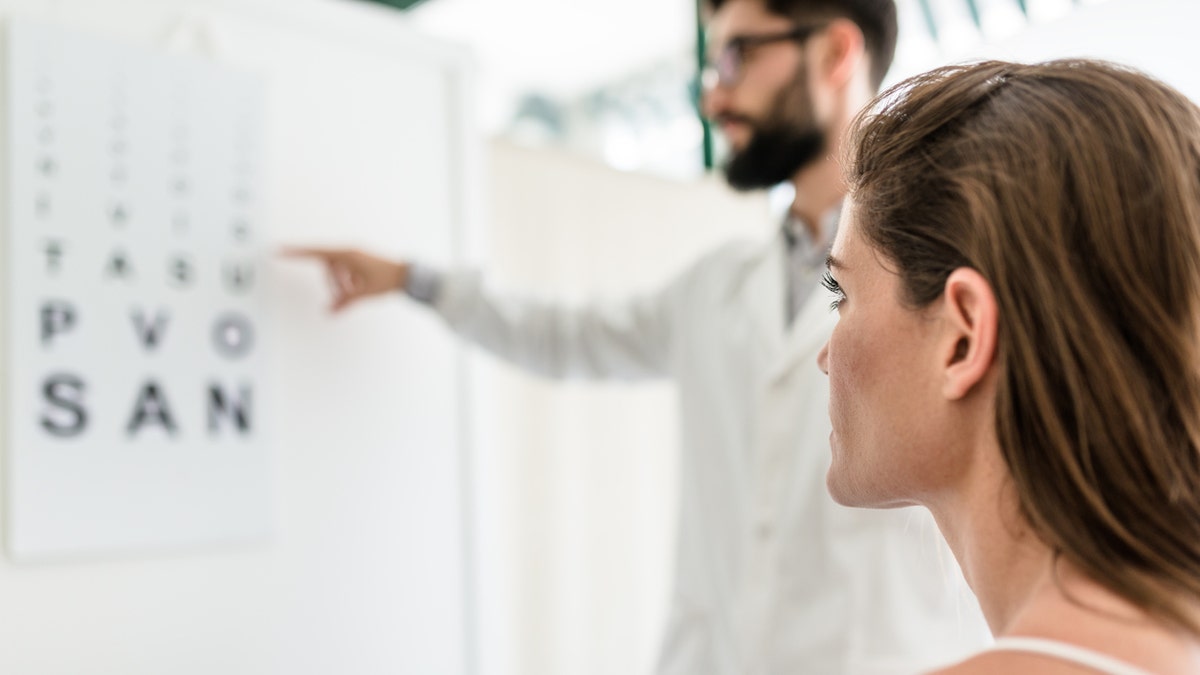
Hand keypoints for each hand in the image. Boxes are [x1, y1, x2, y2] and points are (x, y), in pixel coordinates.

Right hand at [281, 247, 408, 311]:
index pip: (315, 253)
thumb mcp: (364, 293)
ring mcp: (354, 256)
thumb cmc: (388, 279)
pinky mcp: (359, 261)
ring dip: (341, 284)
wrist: (407, 274)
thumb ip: (344, 303)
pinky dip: (347, 282)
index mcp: (347, 254)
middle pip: (327, 268)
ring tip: (355, 294)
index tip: (280, 250)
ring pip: (336, 271)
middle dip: (333, 284)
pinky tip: (359, 290)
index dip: (296, 252)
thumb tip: (329, 311)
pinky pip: (345, 272)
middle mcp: (349, 251)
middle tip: (343, 298)